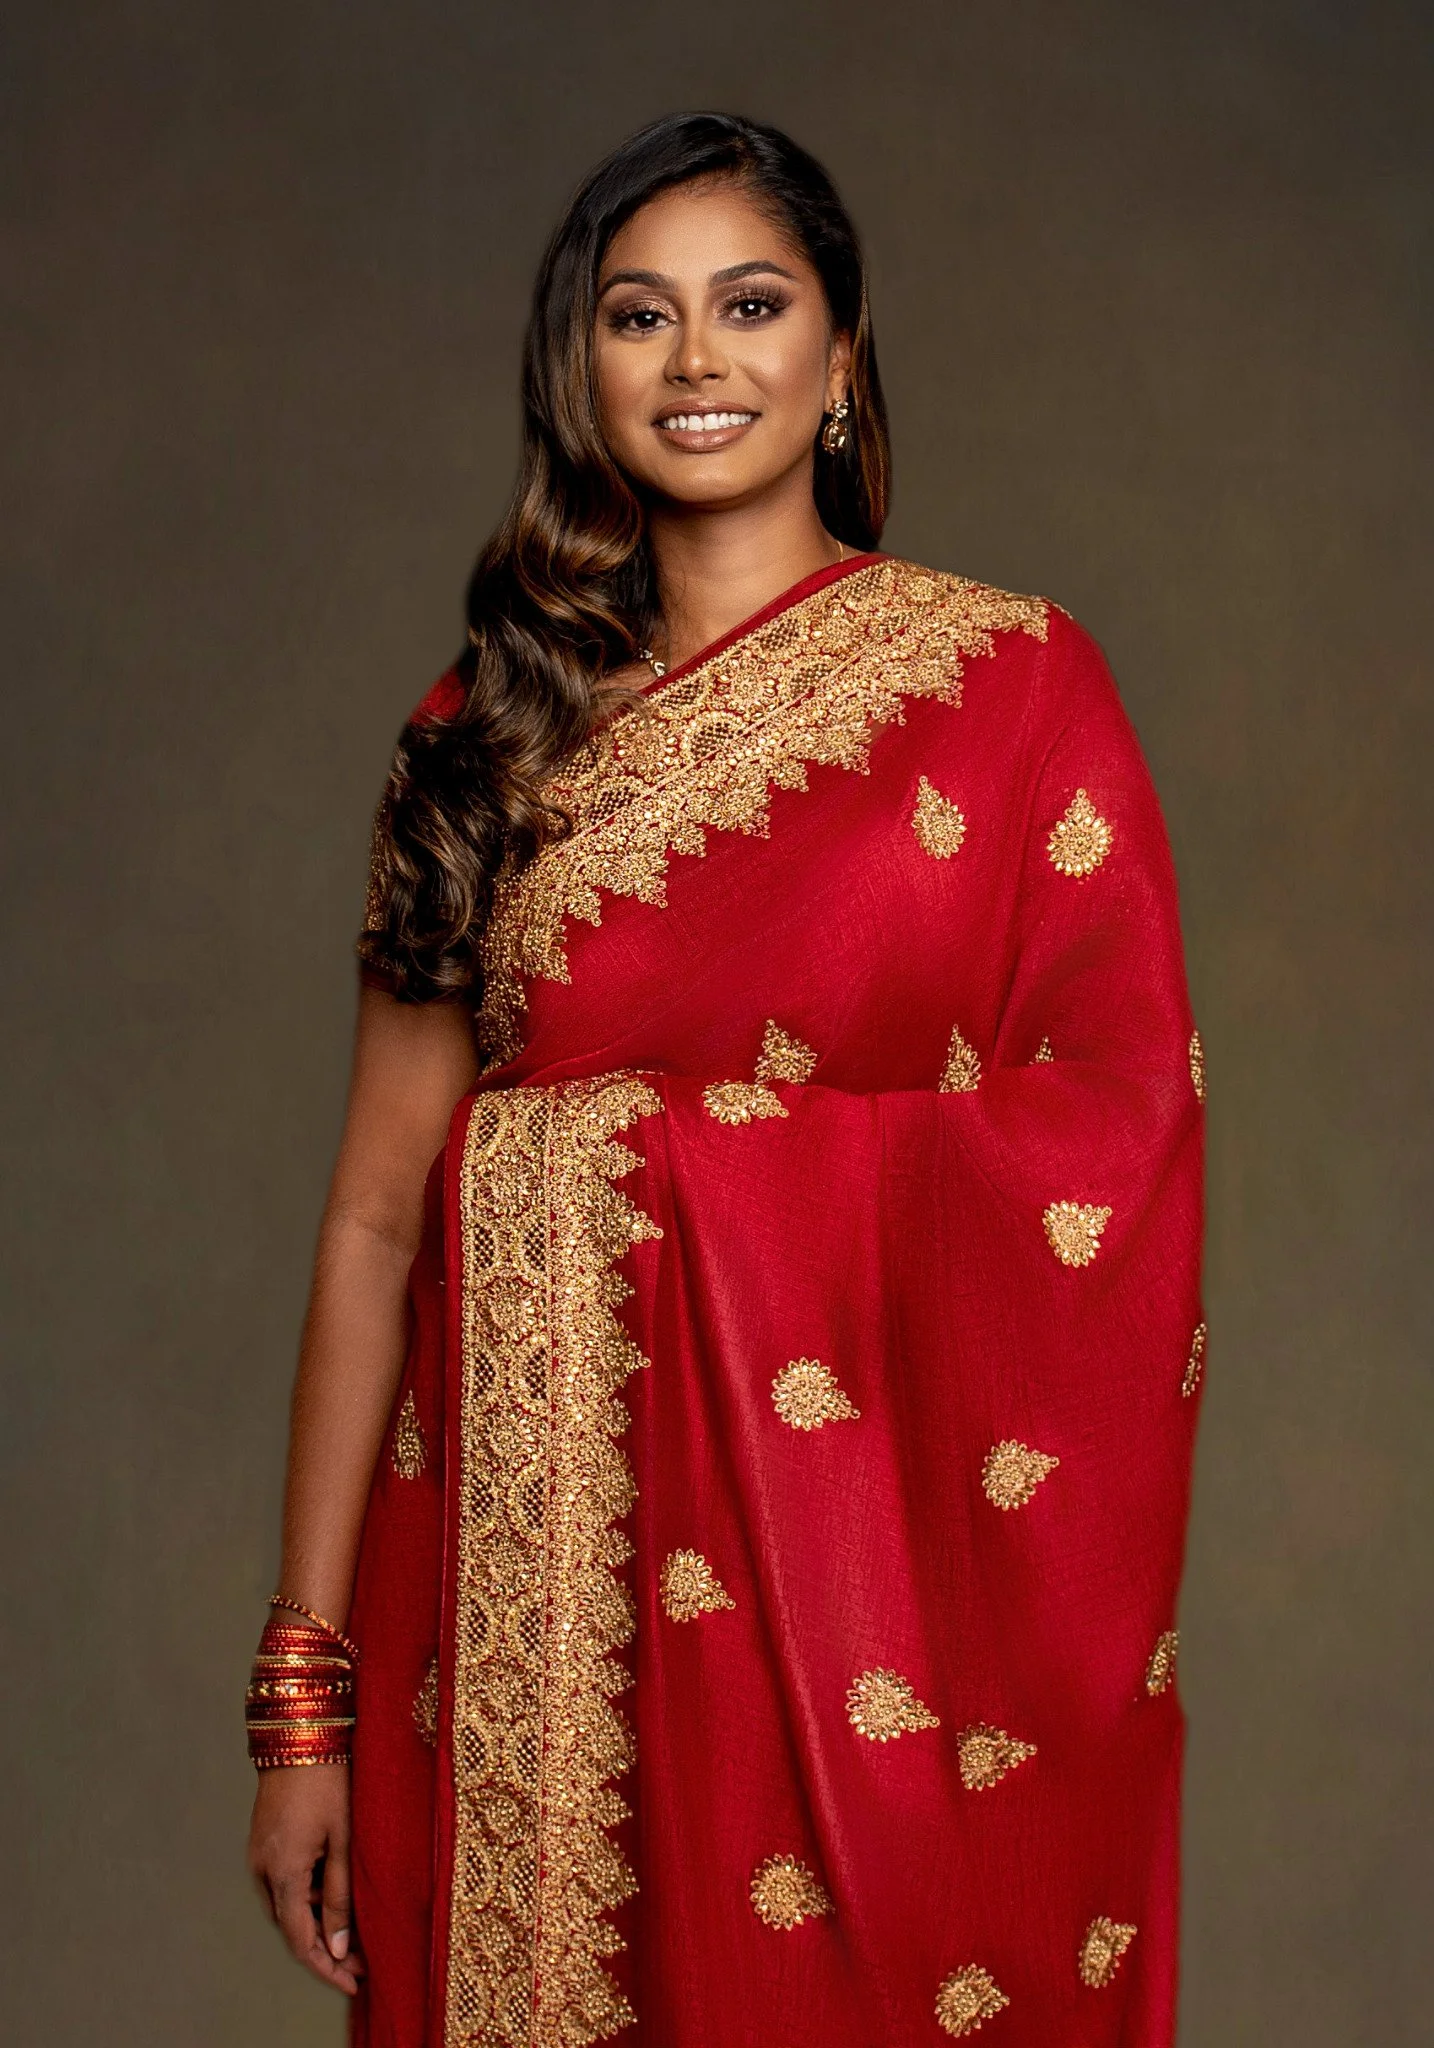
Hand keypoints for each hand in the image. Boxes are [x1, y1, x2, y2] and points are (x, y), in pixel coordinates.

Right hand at [247, 1762, 362, 1995]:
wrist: (301, 1733)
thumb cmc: (331, 1780)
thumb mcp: (345, 1840)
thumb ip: (341, 1897)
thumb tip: (339, 1949)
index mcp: (282, 1874)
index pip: (302, 1942)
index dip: (327, 1969)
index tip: (354, 1985)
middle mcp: (262, 1871)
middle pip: (292, 1929)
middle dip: (325, 1951)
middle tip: (362, 1964)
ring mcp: (257, 1856)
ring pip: (286, 1908)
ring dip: (316, 1923)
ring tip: (355, 1928)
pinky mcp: (262, 1843)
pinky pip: (282, 1884)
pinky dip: (306, 1897)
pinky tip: (332, 1890)